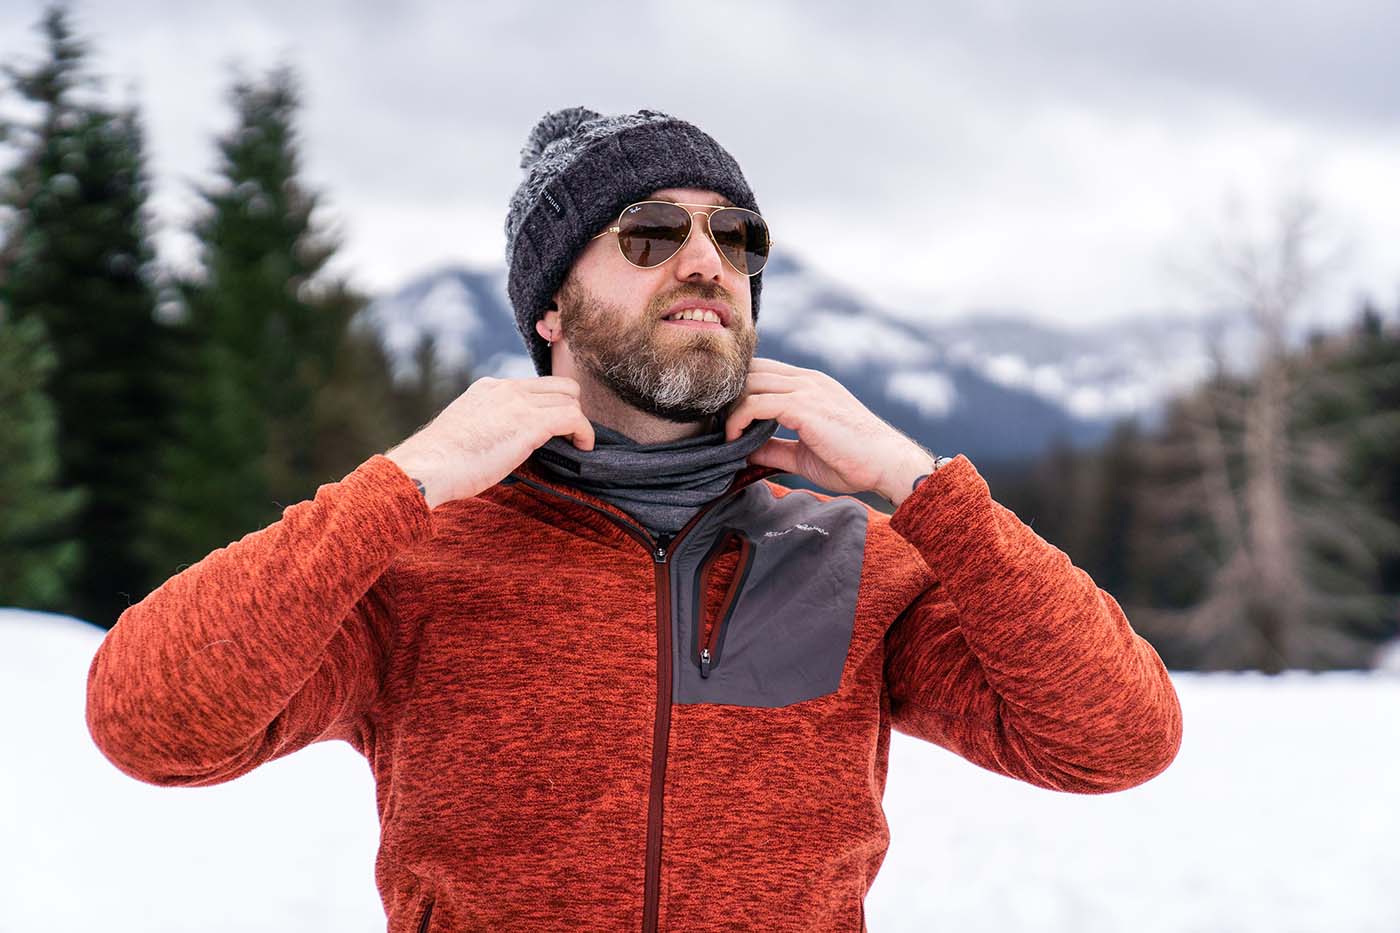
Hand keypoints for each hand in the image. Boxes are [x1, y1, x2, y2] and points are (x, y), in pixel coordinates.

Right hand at [384, 375, 594, 507]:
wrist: (427, 466)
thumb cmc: (440, 462)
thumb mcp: (466, 431)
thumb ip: (488, 427)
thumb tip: (501, 445)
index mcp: (489, 388)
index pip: (534, 386)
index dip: (550, 406)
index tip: (554, 429)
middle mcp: (506, 388)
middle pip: (559, 386)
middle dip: (570, 408)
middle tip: (569, 436)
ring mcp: (519, 402)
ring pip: (570, 398)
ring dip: (578, 423)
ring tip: (577, 445)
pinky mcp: (530, 422)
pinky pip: (574, 417)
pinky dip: (585, 432)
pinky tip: (583, 448)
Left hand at [723, 358, 934, 501]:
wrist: (887, 464)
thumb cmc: (854, 461)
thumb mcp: (804, 454)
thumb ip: (774, 447)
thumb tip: (743, 451)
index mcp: (810, 384)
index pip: (762, 371)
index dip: (739, 391)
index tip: (724, 419)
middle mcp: (807, 380)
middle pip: (751, 371)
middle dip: (728, 396)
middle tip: (715, 425)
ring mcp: (806, 389)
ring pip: (749, 383)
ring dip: (729, 408)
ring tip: (723, 434)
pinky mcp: (803, 405)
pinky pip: (755, 403)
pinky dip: (737, 420)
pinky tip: (733, 440)